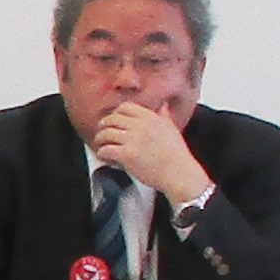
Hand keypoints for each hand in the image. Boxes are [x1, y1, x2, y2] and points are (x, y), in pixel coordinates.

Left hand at [90, 99, 214, 209]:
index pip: (124, 107)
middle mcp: (140, 125)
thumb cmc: (177, 156)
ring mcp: (133, 140)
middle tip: (103, 135)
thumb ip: (164, 115)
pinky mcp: (127, 155)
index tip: (113, 122)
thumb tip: (163, 105)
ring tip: (102, 147)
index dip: (115, 114)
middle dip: (103, 127)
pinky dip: (102, 154)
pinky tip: (106, 158)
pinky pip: (105, 150)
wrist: (180, 175)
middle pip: (111, 119)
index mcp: (150, 117)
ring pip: (105, 134)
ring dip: (100, 141)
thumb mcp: (172, 129)